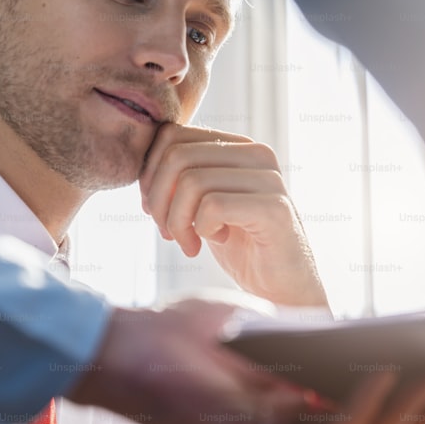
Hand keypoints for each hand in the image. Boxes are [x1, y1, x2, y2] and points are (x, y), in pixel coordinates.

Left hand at [66, 299, 424, 423]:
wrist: (129, 343)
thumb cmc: (188, 335)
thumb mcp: (264, 327)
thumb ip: (312, 340)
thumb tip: (369, 337)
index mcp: (288, 412)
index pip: (359, 418)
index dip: (406, 406)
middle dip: (416, 417)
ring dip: (398, 417)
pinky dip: (358, 413)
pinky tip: (383, 381)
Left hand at [139, 123, 326, 306]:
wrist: (282, 287)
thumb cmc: (242, 247)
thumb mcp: (204, 205)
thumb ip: (181, 178)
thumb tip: (142, 166)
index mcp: (239, 146)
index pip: (173, 136)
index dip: (150, 174)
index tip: (154, 210)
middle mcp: (257, 154)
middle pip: (178, 156)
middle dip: (158, 200)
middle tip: (168, 232)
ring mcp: (269, 179)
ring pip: (191, 182)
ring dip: (177, 221)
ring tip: (188, 243)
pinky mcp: (274, 209)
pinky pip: (212, 206)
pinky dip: (200, 230)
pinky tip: (214, 242)